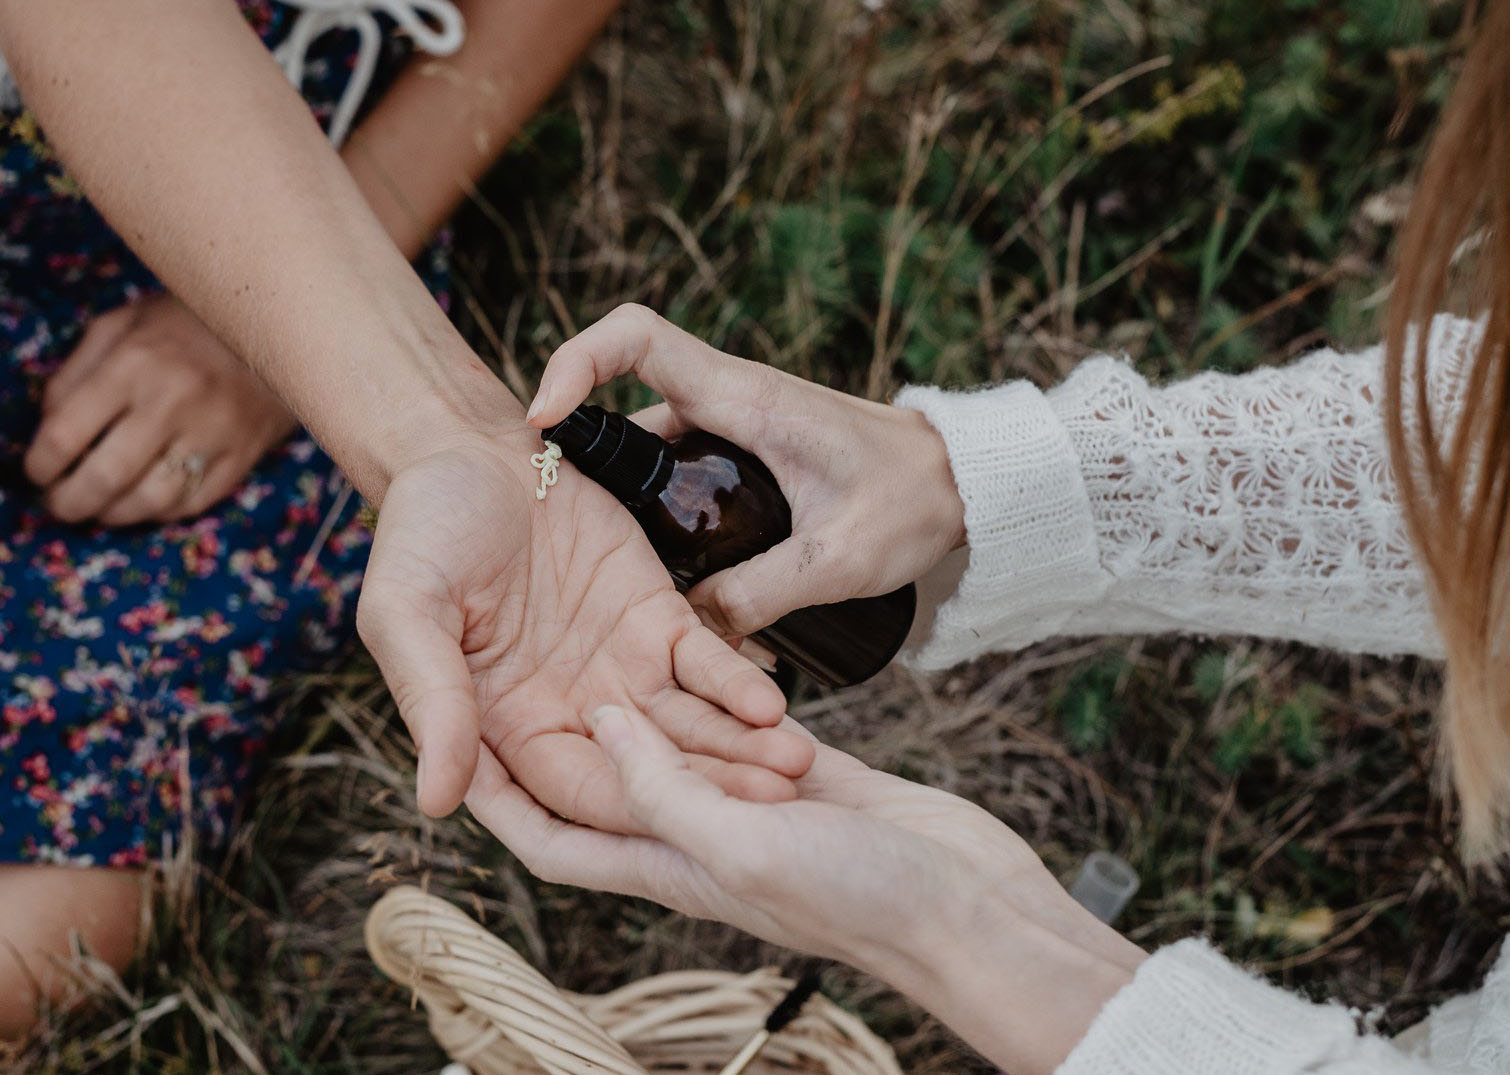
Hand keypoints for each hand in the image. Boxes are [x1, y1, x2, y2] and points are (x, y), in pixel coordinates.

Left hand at [25, 293, 300, 526]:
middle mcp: (172, 402)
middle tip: (58, 505)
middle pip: (105, 477)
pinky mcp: (242, 456)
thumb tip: (47, 427)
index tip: (36, 471)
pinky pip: (191, 504)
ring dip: (112, 514)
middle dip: (69, 502)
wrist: (276, 326)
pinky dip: (158, 513)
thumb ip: (76, 371)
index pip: (65, 433)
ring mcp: (212, 434)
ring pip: (149, 500)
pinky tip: (142, 502)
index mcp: (134, 363)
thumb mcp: (121, 324)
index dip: (39, 464)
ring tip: (97, 508)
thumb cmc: (186, 322)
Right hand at [356, 439, 815, 826]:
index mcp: (506, 729)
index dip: (631, 812)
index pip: (575, 794)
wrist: (469, 449)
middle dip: (710, 792)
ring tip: (794, 764)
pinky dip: (740, 685)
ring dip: (741, 750)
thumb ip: (431, 702)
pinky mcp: (657, 619)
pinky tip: (774, 704)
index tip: (685, 830)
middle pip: (651, 773)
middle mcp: (571, 713)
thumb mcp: (405, 614)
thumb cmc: (420, 530)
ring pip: (690, 727)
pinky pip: (707, 664)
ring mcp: (620, 669)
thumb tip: (436, 801)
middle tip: (771, 808)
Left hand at [466, 705, 1146, 1073]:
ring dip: (637, 699)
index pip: (553, 837)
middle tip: (510, 659)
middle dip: (554, 733)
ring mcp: (751, 806)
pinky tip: (700, 645)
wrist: (970, 908)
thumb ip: (662, 786)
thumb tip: (599, 720)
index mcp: (666, 866)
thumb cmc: (860, 900)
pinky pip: (740, 729)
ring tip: (588, 629)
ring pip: (673, 744)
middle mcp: (697, 836)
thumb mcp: (741, 846)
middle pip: (602, 783)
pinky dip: (719, 693)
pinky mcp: (805, 777)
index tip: (446, 748)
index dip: (495, 798)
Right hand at [526, 305, 966, 639]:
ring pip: (647, 459)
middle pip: (621, 410)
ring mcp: (730, 429)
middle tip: (567, 543)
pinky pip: (677, 484)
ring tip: (619, 583)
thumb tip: (689, 628)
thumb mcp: (840, 558)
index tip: (544, 418)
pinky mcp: (739, 460)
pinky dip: (664, 527)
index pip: (636, 337)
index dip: (576, 360)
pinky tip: (672, 589)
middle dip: (586, 470)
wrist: (964, 484)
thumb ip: (763, 594)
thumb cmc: (913, 501)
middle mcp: (726, 401)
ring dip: (629, 514)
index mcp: (744, 396)